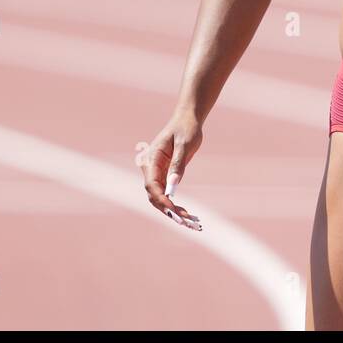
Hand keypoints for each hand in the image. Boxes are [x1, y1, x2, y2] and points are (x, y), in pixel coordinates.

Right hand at [141, 109, 204, 230]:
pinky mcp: (164, 176)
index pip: (151, 185)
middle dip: (168, 210)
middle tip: (186, 222)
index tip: (173, 209)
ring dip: (173, 212)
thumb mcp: (185, 145)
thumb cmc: (187, 128)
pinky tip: (189, 216)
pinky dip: (176, 206)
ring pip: (160, 198)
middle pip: (154, 195)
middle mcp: (150, 168)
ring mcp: (156, 173)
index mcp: (151, 159)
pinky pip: (167, 194)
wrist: (188, 119)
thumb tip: (173, 187)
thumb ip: (178, 165)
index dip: (161, 199)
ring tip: (191, 223)